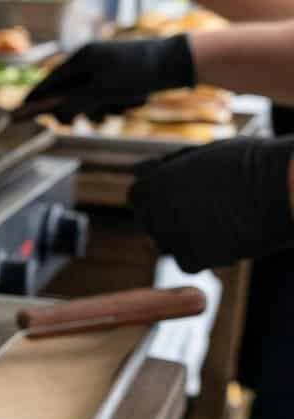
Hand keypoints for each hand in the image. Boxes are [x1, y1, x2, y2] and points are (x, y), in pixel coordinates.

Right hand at [21, 37, 194, 121]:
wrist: (178, 61)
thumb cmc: (138, 74)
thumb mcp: (102, 91)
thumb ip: (74, 100)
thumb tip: (50, 110)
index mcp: (81, 58)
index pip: (49, 81)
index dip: (35, 99)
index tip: (18, 113)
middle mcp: (89, 59)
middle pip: (67, 92)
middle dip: (74, 108)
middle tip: (75, 124)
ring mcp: (103, 66)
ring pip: (87, 96)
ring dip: (98, 108)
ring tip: (116, 110)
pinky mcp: (117, 73)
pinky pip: (105, 95)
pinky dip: (113, 103)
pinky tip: (131, 101)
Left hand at [131, 135, 293, 271]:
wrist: (280, 186)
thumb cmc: (247, 164)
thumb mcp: (201, 155)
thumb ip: (169, 166)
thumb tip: (143, 170)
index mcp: (150, 184)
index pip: (139, 194)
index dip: (160, 194)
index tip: (184, 192)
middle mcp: (152, 212)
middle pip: (151, 221)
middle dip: (171, 216)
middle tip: (207, 207)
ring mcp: (170, 238)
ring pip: (168, 244)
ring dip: (187, 237)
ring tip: (220, 220)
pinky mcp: (193, 259)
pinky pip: (189, 263)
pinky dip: (205, 256)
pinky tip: (227, 238)